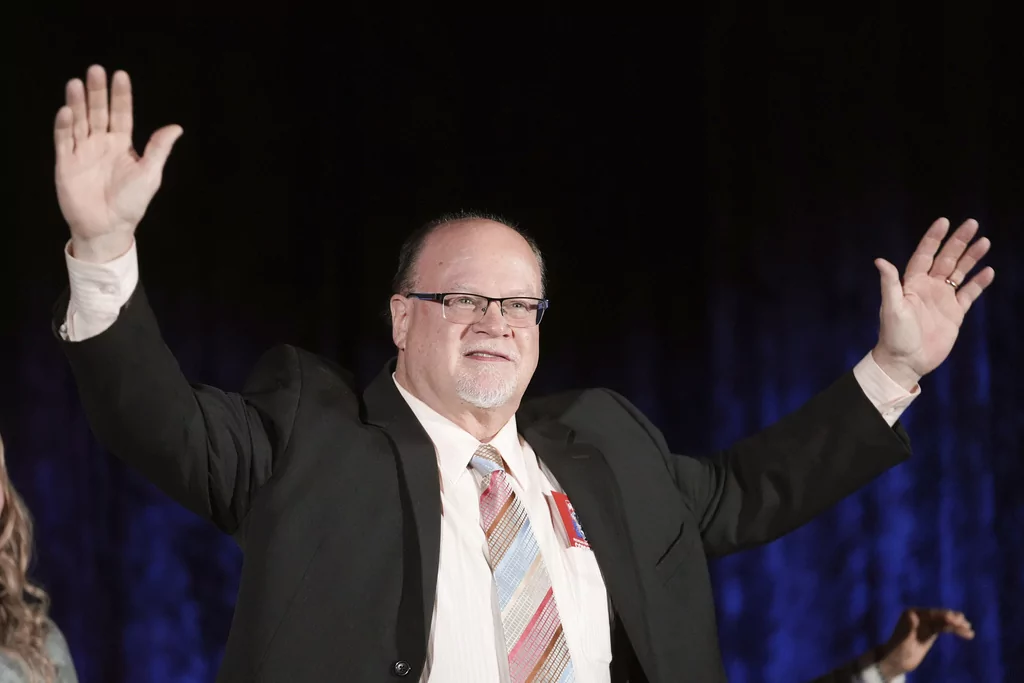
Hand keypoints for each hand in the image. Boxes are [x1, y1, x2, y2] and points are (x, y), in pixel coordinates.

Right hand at [54, 65, 182, 262]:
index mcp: (122, 144)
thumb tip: (176, 127)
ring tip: (77, 83)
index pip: (121, 114)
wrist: (108, 228)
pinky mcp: (66, 163)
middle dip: (97, 92)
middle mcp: (101, 143)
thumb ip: (158, 149)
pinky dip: (63, 126)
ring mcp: (82, 151)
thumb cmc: (131, 203)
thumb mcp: (149, 174)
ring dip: (77, 103)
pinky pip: (63, 141)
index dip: (121, 96)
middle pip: (98, 112)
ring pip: (79, 121)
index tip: (120, 75)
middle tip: (96, 70)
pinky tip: (66, 111)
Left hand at [871, 218, 994, 389]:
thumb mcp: (891, 308)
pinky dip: (978, 282)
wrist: (906, 362)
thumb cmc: (894, 335)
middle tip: (973, 223)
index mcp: (912, 284)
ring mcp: (942, 299)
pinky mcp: (954, 313)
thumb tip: (880, 261)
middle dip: (958, 241)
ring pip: (959, 272)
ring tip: (984, 242)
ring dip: (971, 257)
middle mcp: (928, 288)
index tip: (944, 221)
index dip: (933, 238)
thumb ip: (890, 284)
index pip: (925, 255)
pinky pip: (969, 294)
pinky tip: (988, 270)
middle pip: (946, 259)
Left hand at [877, 608, 973, 678]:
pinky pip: (946, 628)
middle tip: (965, 624)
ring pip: (945, 621)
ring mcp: (926, 623)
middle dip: (953, 619)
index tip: (954, 619)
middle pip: (939, 615)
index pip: (930, 613)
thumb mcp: (903, 642)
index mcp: (911, 614)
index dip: (943, 615)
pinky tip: (966, 633)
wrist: (898, 661)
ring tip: (969, 629)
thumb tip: (913, 616)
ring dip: (957, 625)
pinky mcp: (931, 631)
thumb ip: (908, 630)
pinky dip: (956, 630)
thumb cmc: (898, 651)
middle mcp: (919, 615)